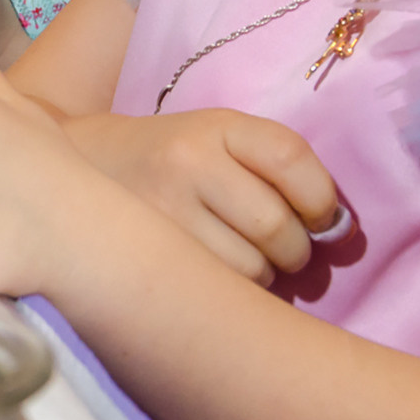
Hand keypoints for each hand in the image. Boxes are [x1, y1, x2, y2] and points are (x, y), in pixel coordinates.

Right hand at [64, 110, 342, 285]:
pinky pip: (219, 291)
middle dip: (296, 249)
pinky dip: (234, 293)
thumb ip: (278, 170)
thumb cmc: (172, 158)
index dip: (321, 199)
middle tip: (284, 249)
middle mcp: (186, 162)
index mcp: (216, 126)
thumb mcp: (220, 138)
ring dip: (264, 274)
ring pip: (251, 268)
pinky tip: (219, 275)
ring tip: (243, 259)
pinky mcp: (146, 255)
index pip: (291, 158)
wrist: (80, 168)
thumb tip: (340, 231)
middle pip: (276, 224)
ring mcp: (162, 212)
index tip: (321, 219)